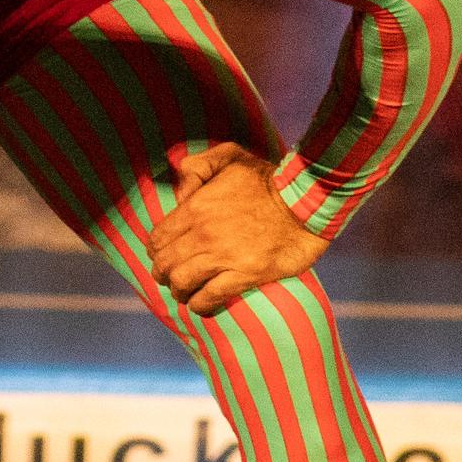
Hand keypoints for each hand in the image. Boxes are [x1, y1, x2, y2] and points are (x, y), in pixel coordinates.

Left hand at [150, 141, 320, 317]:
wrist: (306, 201)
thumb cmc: (268, 178)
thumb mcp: (229, 156)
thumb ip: (197, 167)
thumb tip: (179, 193)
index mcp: (196, 207)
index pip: (158, 238)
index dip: (155, 250)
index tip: (161, 255)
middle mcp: (203, 234)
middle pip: (166, 264)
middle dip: (162, 273)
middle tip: (169, 277)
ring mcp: (223, 256)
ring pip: (182, 282)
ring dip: (179, 291)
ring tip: (185, 292)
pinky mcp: (245, 275)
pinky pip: (211, 297)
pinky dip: (201, 305)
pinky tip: (201, 305)